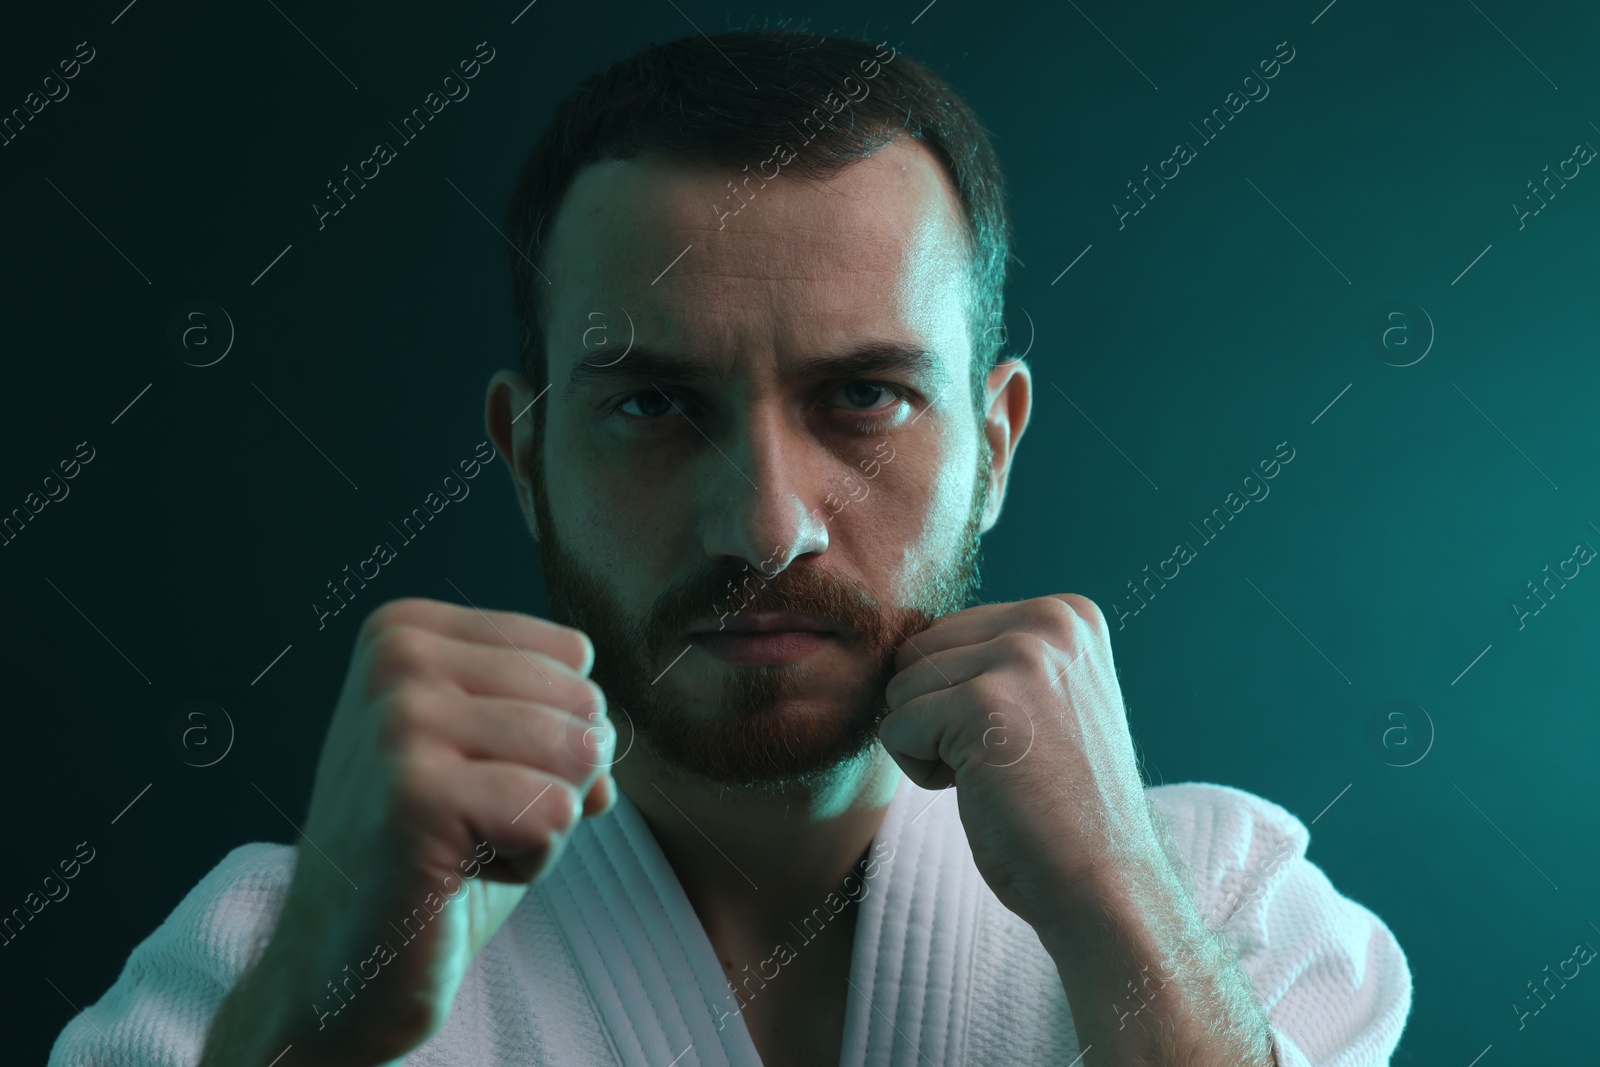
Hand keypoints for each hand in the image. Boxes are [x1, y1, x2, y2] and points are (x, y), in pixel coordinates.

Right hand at [202, 597, 613, 1065]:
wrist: (343, 967)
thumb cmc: (434, 856)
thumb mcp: (496, 756)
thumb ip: (559, 715)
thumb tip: (606, 746)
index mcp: (407, 632)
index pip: (572, 653)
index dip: (552, 734)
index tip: (473, 778)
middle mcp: (397, 659)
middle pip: (582, 700)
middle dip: (556, 779)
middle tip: (469, 823)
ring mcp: (401, 723)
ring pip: (578, 752)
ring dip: (546, 824)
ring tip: (465, 845)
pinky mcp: (415, 796)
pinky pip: (557, 813)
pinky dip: (531, 862)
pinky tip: (459, 875)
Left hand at [878, 594, 1158, 938]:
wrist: (1105, 882)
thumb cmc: (1060, 803)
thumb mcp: (1043, 698)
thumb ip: (993, 655)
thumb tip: (905, 639)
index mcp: (1068, 613)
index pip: (949, 632)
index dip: (964, 699)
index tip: (1025, 739)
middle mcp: (1050, 620)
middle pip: (919, 651)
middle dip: (938, 714)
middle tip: (1006, 761)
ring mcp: (1020, 657)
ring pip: (901, 688)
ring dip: (930, 744)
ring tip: (998, 774)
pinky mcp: (983, 703)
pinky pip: (895, 728)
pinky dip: (921, 772)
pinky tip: (982, 790)